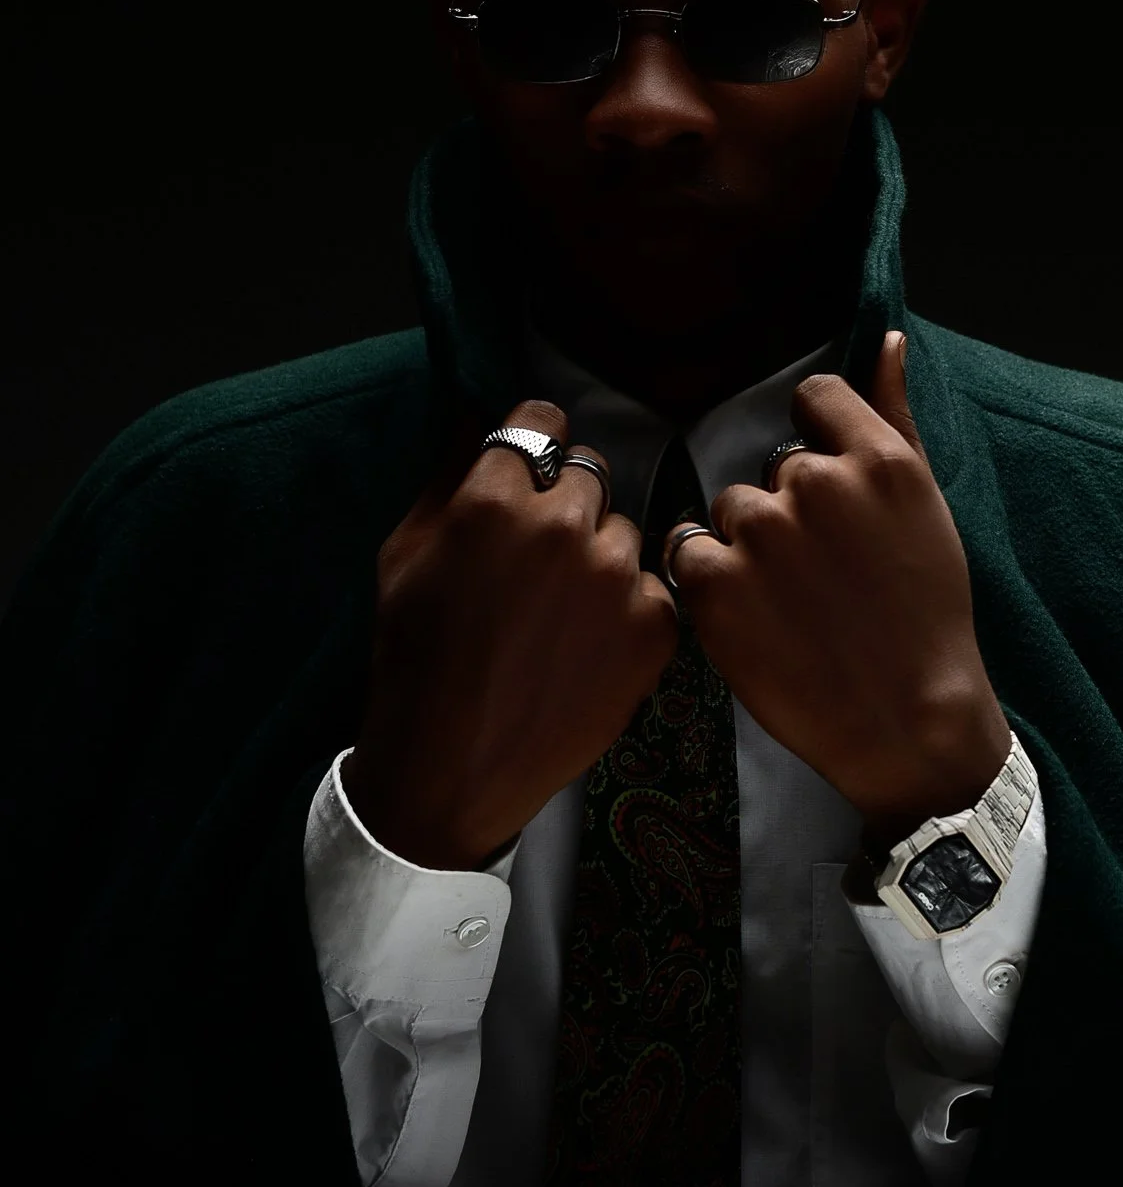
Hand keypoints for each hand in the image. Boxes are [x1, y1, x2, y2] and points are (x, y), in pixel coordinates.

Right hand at [346, 398, 678, 867]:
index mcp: (495, 500)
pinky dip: (628, 610)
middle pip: (588, 472)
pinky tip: (587, 645)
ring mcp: (616, 578)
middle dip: (564, 501)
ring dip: (598, 557)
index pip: (539, 422)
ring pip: (622, 532)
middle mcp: (563, 526)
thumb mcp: (403, 555)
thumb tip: (477, 419)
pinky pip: (653, 588)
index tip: (530, 468)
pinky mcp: (654, 627)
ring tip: (560, 611)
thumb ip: (445, 477)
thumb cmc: (414, 657)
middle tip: (538, 555)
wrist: (452, 767)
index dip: (532, 443)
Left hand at [663, 330, 1010, 843]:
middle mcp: (817, 484)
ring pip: (730, 509)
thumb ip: (894, 415)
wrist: (908, 721)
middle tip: (822, 578)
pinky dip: (710, 582)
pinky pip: (690, 552)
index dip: (816, 442)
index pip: (815, 397)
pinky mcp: (714, 582)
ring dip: (747, 548)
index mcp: (878, 460)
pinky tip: (753, 620)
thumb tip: (885, 338)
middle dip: (789, 513)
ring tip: (791, 606)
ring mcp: (762, 532)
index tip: (831, 496)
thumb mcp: (926, 508)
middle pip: (773, 469)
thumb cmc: (926, 615)